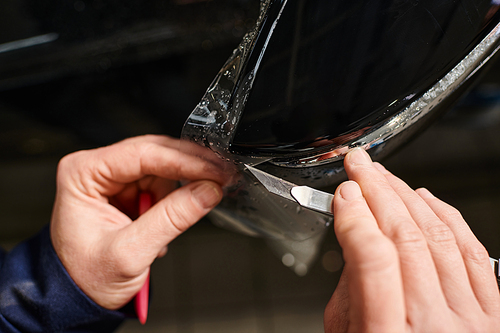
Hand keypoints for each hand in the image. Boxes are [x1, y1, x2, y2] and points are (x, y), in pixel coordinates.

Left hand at [50, 135, 223, 309]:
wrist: (78, 296)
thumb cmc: (85, 277)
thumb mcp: (130, 252)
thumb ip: (171, 219)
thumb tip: (207, 191)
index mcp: (82, 174)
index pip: (142, 154)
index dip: (184, 161)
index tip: (214, 171)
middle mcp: (97, 169)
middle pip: (154, 152)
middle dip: (190, 166)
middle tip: (221, 176)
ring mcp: (113, 179)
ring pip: (163, 166)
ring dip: (182, 185)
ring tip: (190, 210)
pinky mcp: (128, 190)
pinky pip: (163, 181)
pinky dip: (177, 195)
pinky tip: (176, 213)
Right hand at [324, 148, 499, 331]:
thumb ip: (350, 295)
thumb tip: (357, 243)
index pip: (374, 259)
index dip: (356, 217)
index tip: (344, 195)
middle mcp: (435, 327)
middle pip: (407, 239)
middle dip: (378, 191)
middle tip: (361, 167)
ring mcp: (470, 321)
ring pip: (439, 238)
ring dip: (407, 196)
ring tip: (386, 176)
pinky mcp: (492, 315)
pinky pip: (473, 252)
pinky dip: (448, 216)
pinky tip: (427, 198)